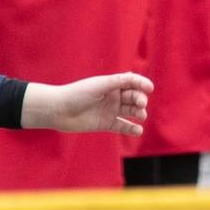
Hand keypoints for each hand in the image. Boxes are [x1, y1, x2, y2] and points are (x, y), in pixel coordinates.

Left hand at [22, 72, 154, 134]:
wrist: (59, 110)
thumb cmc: (77, 94)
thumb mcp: (98, 86)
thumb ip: (117, 82)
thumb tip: (135, 79)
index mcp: (112, 84)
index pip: (132, 82)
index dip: (142, 84)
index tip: (150, 88)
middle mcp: (113, 96)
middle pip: (133, 97)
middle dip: (140, 100)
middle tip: (141, 105)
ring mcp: (110, 110)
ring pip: (130, 111)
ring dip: (138, 113)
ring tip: (141, 116)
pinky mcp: (106, 124)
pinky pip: (122, 126)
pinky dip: (131, 128)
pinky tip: (137, 130)